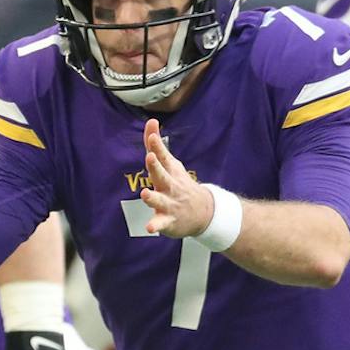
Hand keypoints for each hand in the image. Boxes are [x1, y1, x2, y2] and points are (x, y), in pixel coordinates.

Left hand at [137, 119, 215, 238]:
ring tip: (145, 194)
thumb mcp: (170, 164)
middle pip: (162, 175)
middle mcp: (170, 186)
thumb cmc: (180, 184)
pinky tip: (149, 228)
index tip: (153, 134)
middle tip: (150, 157)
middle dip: (156, 167)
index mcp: (170, 172)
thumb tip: (151, 121)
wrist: (204, 212)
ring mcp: (170, 203)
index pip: (162, 156)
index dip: (156, 146)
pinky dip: (156, 225)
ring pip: (160, 200)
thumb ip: (156, 145)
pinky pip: (162, 223)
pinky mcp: (168, 220)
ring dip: (153, 197)